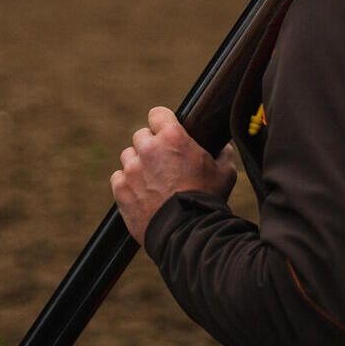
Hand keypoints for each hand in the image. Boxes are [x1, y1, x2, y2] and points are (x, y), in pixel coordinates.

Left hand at [110, 107, 236, 241]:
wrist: (187, 232)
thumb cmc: (207, 200)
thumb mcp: (225, 172)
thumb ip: (222, 153)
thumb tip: (222, 147)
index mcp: (173, 137)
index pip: (157, 113)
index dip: (162, 122)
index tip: (166, 131)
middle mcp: (148, 148)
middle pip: (141, 136)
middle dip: (151, 146)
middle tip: (163, 162)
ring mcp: (131, 169)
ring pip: (128, 156)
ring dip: (138, 164)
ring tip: (152, 181)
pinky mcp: (120, 189)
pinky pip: (118, 178)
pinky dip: (128, 184)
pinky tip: (141, 193)